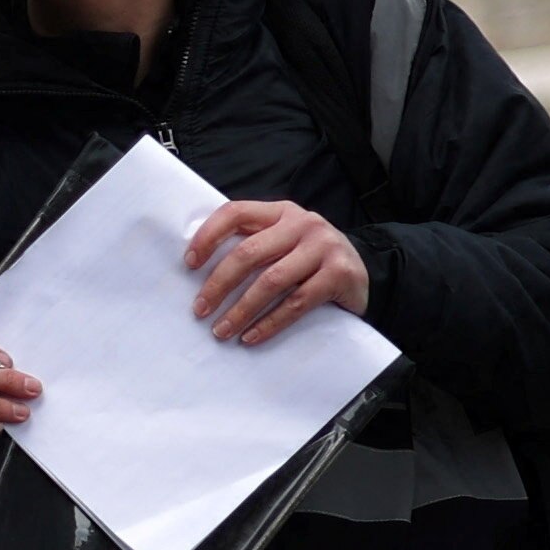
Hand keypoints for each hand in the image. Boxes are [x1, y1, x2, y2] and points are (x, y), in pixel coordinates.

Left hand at [186, 199, 370, 347]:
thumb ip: (251, 245)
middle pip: (248, 253)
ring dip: (241, 310)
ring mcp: (324, 246)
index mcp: (280, 212)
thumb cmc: (306, 262)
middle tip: (199, 310)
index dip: (207, 237)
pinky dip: (270, 323)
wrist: (361, 274)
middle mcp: (303, 224)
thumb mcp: (281, 243)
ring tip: (221, 330)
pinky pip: (297, 303)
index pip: (235, 213)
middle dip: (218, 285)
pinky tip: (251, 337)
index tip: (188, 265)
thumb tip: (196, 272)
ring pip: (271, 281)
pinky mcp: (340, 273)